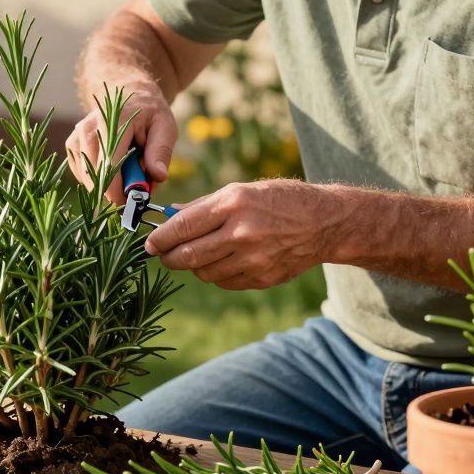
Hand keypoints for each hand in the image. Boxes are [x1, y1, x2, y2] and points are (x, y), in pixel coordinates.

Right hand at [66, 86, 176, 204]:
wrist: (128, 94)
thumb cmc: (150, 113)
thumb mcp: (165, 127)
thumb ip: (161, 151)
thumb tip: (158, 177)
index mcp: (115, 121)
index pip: (109, 163)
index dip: (116, 190)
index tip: (128, 205)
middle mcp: (90, 127)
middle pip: (94, 173)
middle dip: (113, 191)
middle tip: (134, 194)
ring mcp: (78, 135)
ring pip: (86, 175)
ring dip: (105, 185)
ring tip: (127, 175)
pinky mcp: (73, 144)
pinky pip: (81, 172)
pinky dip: (96, 179)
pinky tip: (112, 172)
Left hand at [145, 179, 332, 290]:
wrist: (323, 223)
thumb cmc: (278, 200)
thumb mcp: (241, 190)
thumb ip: (202, 206)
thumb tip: (168, 216)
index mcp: (233, 204)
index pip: (182, 227)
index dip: (159, 239)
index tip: (150, 243)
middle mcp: (241, 233)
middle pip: (188, 256)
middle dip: (168, 257)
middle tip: (163, 254)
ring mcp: (253, 259)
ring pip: (203, 273)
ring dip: (193, 266)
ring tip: (197, 253)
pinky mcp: (261, 278)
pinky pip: (224, 282)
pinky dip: (216, 274)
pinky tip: (223, 261)